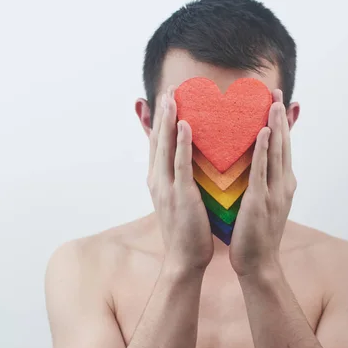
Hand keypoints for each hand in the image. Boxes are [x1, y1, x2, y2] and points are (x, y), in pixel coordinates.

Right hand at [148, 86, 213, 270]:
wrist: (184, 258)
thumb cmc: (188, 230)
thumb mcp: (180, 200)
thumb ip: (182, 180)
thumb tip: (190, 165)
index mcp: (158, 180)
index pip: (158, 144)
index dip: (161, 121)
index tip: (165, 100)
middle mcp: (157, 179)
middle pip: (158, 140)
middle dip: (162, 113)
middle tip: (167, 89)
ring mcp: (166, 187)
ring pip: (166, 146)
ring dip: (168, 119)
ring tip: (172, 96)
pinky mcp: (180, 194)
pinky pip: (180, 164)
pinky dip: (181, 142)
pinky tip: (185, 123)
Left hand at [229, 90, 296, 275]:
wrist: (258, 263)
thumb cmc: (254, 234)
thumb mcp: (260, 203)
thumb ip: (259, 182)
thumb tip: (252, 166)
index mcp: (282, 184)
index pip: (282, 148)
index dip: (281, 125)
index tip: (278, 102)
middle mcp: (283, 185)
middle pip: (283, 145)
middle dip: (280, 118)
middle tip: (277, 92)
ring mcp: (274, 193)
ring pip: (276, 153)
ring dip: (276, 127)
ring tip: (274, 103)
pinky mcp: (260, 202)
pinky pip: (262, 171)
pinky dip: (264, 151)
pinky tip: (263, 133)